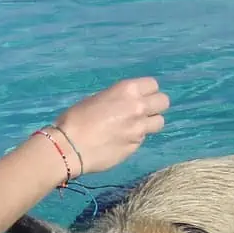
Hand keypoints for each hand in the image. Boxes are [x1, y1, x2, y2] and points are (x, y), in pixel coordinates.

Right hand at [52, 77, 168, 174]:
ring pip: (159, 122)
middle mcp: (138, 107)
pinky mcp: (136, 147)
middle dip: (155, 106)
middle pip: (163, 102)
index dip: (147, 91)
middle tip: (142, 111)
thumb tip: (125, 105)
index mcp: (127, 90)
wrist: (69, 146)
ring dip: (149, 123)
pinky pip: (143, 139)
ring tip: (134, 126)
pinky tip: (120, 140)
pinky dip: (135, 138)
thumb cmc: (76, 117)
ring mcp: (139, 129)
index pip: (153, 85)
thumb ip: (118, 100)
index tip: (140, 96)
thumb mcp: (98, 99)